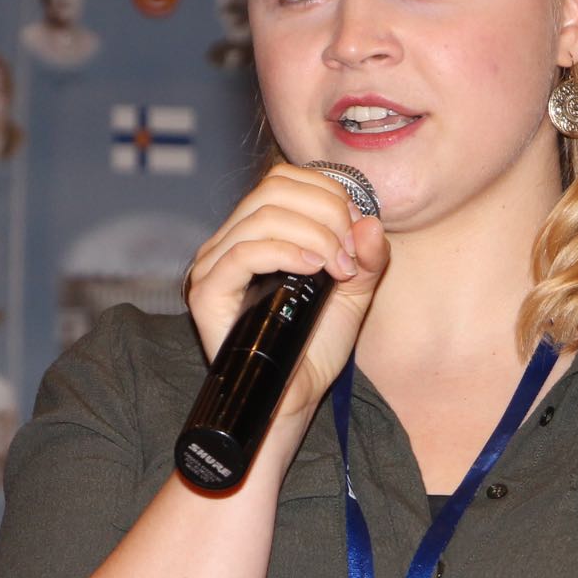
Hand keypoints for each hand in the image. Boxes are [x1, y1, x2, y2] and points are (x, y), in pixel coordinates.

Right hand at [186, 163, 389, 436]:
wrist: (293, 399)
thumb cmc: (315, 347)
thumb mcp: (354, 293)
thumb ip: (368, 258)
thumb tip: (371, 223)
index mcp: (259, 231)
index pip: (286, 179)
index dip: (329, 194)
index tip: (357, 232)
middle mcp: (230, 241)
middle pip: (274, 188)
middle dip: (326, 212)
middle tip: (350, 254)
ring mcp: (214, 265)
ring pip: (262, 215)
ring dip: (314, 235)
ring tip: (339, 269)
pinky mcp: (207, 293)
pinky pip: (242, 253)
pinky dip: (285, 252)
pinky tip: (314, 268)